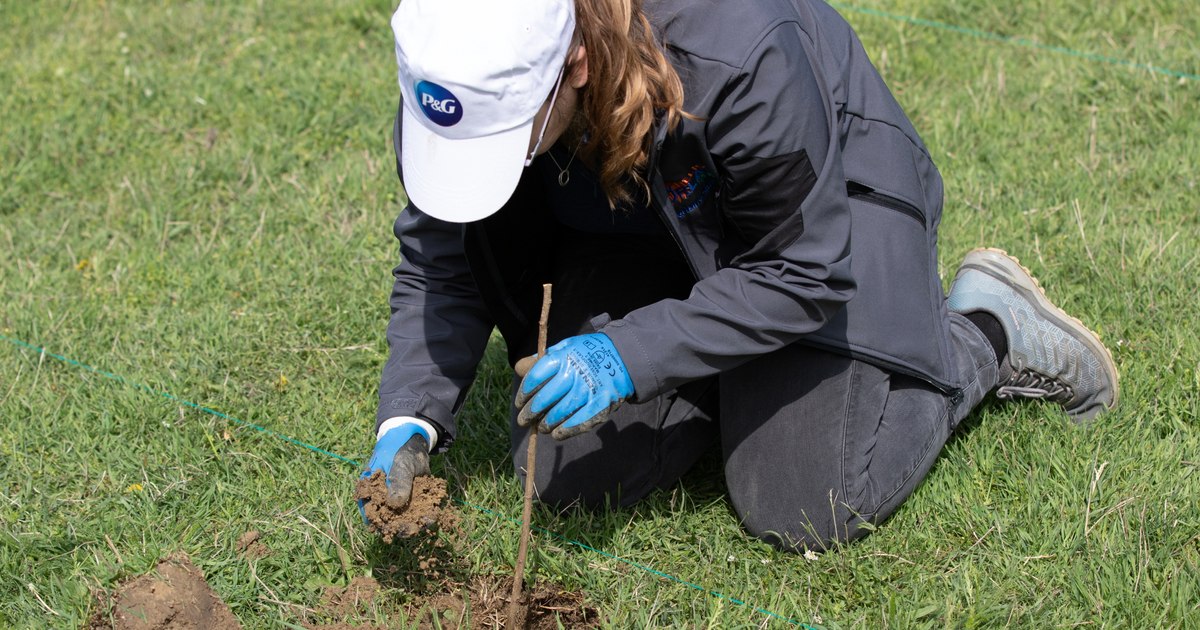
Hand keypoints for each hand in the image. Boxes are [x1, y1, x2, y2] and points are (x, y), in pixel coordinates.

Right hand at [358, 422, 430, 519]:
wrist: (413, 441)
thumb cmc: (398, 450)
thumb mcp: (399, 464)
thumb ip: (398, 482)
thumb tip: (394, 504)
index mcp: (370, 493)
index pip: (371, 515)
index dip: (382, 525)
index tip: (396, 529)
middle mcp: (382, 501)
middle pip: (389, 521)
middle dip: (402, 526)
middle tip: (415, 528)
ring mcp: (398, 502)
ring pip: (405, 518)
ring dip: (415, 522)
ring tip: (428, 520)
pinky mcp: (412, 500)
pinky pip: (417, 510)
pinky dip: (426, 513)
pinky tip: (434, 513)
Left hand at [515, 333, 633, 439]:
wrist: (623, 357)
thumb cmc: (586, 354)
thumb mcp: (564, 347)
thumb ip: (541, 359)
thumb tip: (519, 368)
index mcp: (563, 357)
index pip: (535, 377)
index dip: (524, 394)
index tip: (519, 403)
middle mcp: (575, 373)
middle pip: (545, 398)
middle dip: (530, 412)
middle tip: (523, 420)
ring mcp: (588, 390)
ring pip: (560, 413)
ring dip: (546, 424)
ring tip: (541, 427)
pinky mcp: (601, 404)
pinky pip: (579, 422)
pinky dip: (565, 431)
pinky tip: (556, 434)